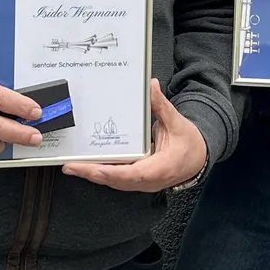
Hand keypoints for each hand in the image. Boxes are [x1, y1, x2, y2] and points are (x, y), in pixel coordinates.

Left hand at [63, 79, 206, 191]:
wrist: (198, 158)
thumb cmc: (189, 144)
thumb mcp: (176, 122)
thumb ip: (161, 106)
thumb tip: (151, 87)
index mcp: (160, 167)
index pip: (133, 173)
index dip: (112, 172)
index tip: (95, 169)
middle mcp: (149, 179)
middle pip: (116, 180)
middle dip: (92, 174)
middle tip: (71, 166)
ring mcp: (142, 183)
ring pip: (114, 182)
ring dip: (93, 175)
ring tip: (73, 166)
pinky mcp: (137, 180)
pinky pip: (116, 179)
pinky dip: (101, 174)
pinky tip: (87, 166)